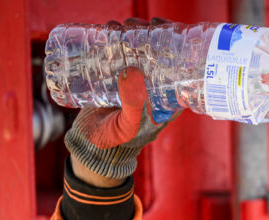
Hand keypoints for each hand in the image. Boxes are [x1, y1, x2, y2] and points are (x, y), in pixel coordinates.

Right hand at [65, 19, 178, 185]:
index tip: (164, 29)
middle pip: (158, 54)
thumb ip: (132, 106)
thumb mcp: (127, 127)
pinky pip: (119, 54)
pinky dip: (115, 39)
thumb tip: (132, 72)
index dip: (175, 46)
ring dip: (131, 34)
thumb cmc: (114, 141)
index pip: (178, 68)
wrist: (89, 145)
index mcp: (166, 100)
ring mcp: (135, 81)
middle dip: (149, 34)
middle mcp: (153, 88)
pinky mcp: (116, 77)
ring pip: (138, 51)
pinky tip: (109, 29)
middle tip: (135, 24)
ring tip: (120, 25)